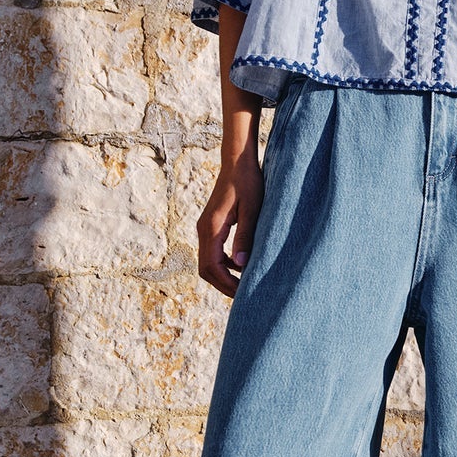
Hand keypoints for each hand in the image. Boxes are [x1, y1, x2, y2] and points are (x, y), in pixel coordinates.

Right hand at [197, 151, 263, 296]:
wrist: (237, 162)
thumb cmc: (248, 182)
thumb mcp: (252, 209)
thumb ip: (245, 236)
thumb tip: (241, 265)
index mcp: (212, 227)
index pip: (212, 266)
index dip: (226, 283)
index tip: (244, 292)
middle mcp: (203, 230)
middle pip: (205, 269)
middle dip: (223, 285)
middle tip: (245, 295)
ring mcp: (205, 228)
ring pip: (207, 263)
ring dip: (223, 276)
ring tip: (244, 283)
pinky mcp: (210, 227)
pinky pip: (212, 253)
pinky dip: (224, 265)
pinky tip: (241, 266)